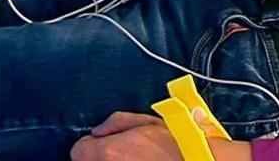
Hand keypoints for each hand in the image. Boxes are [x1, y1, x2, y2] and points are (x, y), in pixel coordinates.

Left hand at [71, 111, 251, 160]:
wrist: (198, 160)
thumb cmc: (177, 142)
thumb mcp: (148, 121)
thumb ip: (116, 122)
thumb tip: (99, 130)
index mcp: (108, 152)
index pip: (79, 149)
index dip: (93, 143)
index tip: (106, 142)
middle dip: (101, 155)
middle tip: (123, 152)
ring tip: (135, 158)